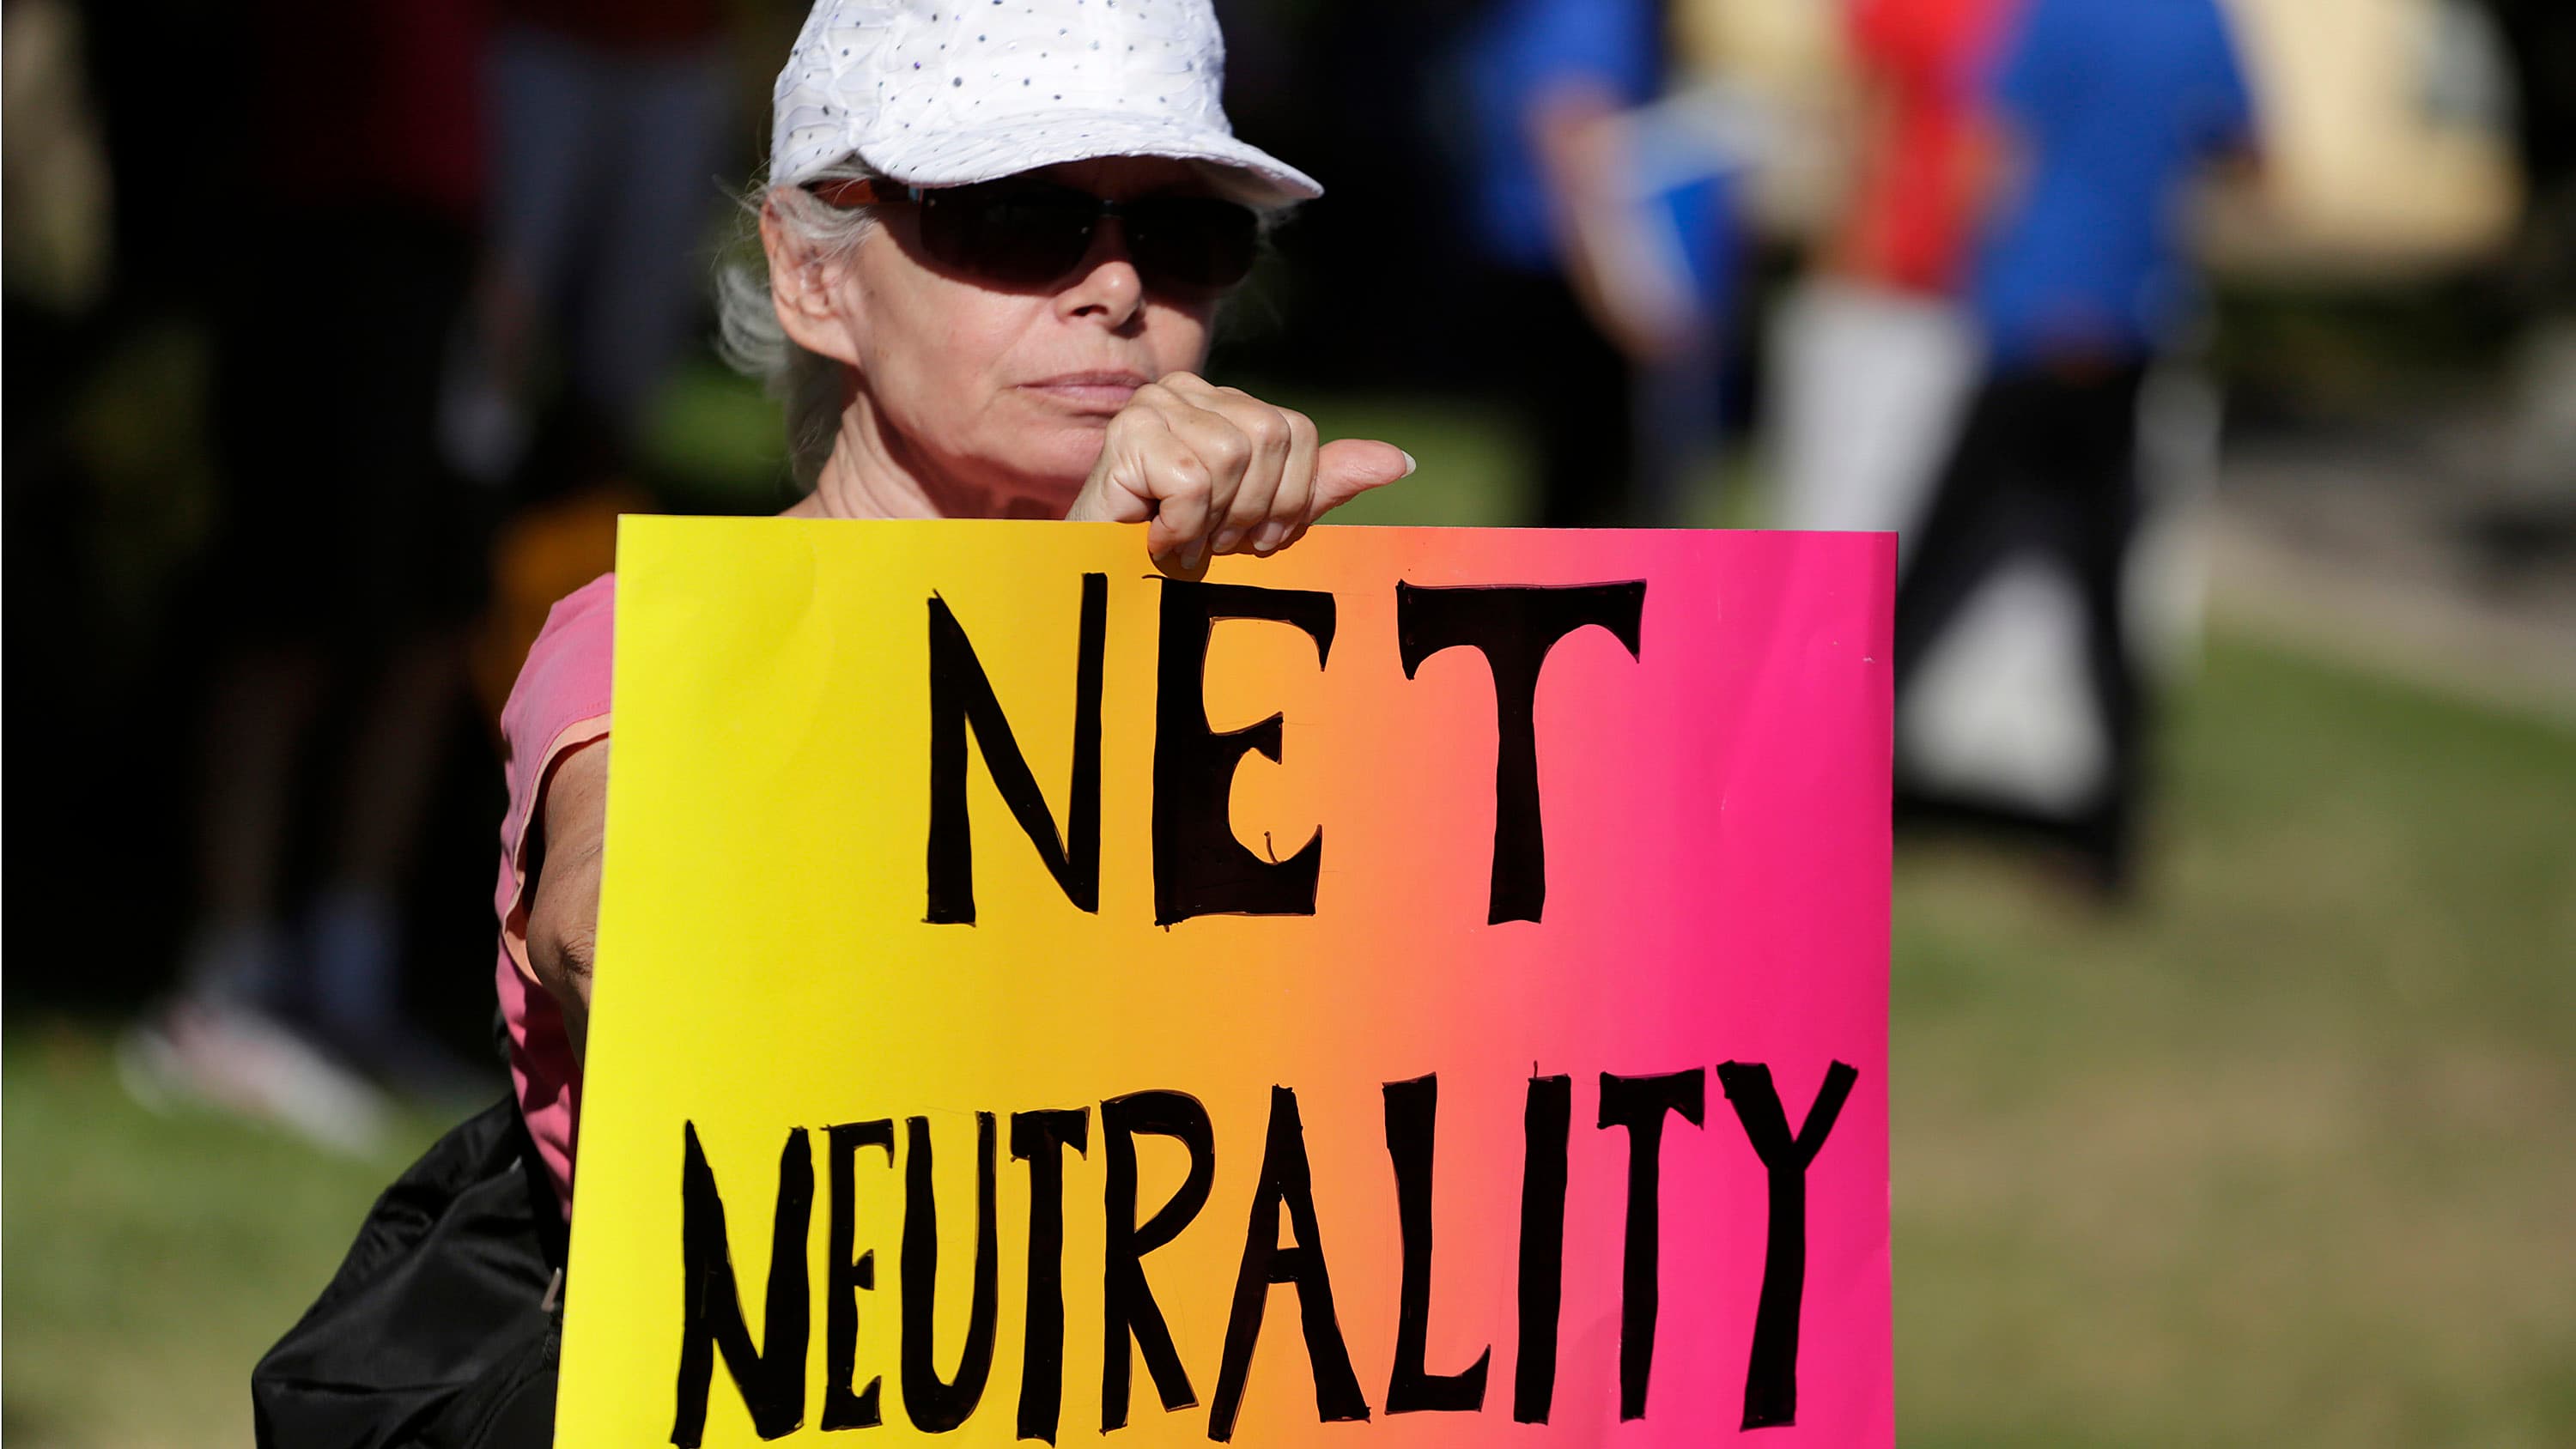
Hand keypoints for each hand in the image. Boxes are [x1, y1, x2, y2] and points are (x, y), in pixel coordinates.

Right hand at [1063, 372, 1413, 574]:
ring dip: (1212, 522)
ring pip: (1231, 457)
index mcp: (1226, 401)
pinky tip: (1158, 539)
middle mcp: (1189, 388)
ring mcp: (1155, 404)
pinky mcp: (1129, 432)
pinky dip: (1182, 527)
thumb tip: (1402, 461)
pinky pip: (1192, 480)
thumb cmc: (1182, 547)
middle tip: (1215, 541)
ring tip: (1186, 541)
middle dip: (1251, 509)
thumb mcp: (1266, 515)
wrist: (1104, 577)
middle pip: (1269, 437)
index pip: (1299, 431)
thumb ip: (1326, 484)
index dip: (1289, 496)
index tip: (1252, 537)